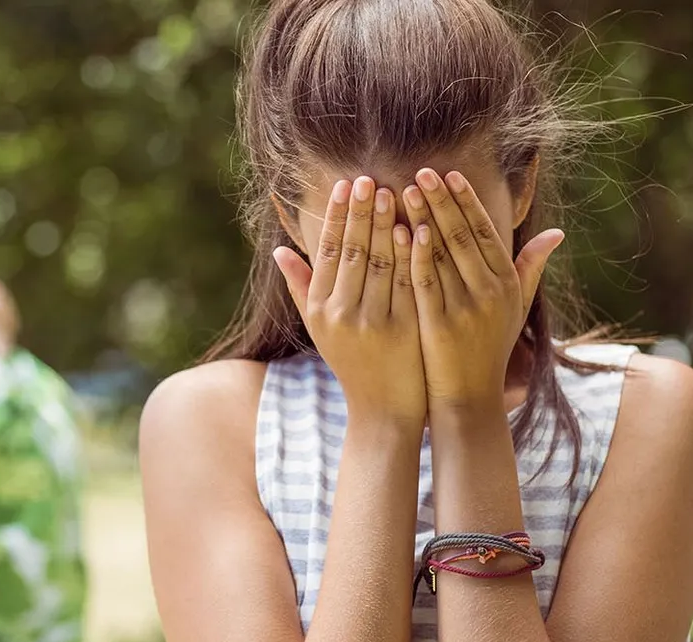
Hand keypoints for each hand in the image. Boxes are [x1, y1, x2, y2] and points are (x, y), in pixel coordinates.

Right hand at [274, 176, 426, 423]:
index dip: (339, 216)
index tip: (348, 185)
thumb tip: (279, 251)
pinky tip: (413, 229)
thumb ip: (301, 288)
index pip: (330, 251)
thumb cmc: (352, 364)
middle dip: (362, 212)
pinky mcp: (402, 330)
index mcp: (320, 309)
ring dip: (386, 224)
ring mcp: (373, 322)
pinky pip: (407, 283)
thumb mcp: (319, 329)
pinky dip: (410, 255)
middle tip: (370, 178)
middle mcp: (341, 314)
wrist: (383, 411)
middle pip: (354, 251)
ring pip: (381, 263)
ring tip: (394, 192)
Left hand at [402, 169, 563, 411]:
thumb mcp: (516, 308)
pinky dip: (415, 253)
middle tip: (421, 171)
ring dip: (424, 218)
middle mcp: (490, 292)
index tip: (449, 174)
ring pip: (442, 253)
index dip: (466, 201)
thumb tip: (558, 232)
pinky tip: (402, 230)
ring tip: (405, 190)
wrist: (468, 398)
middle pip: (463, 235)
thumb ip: (531, 267)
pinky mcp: (440, 324)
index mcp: (507, 284)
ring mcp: (465, 308)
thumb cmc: (489, 350)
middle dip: (442, 200)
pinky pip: (425, 280)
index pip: (486, 232)